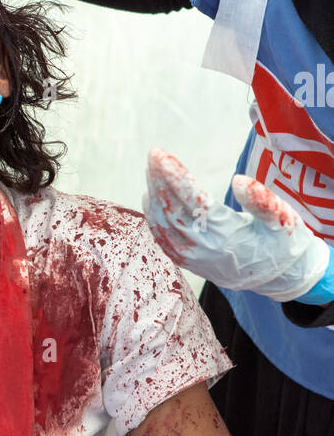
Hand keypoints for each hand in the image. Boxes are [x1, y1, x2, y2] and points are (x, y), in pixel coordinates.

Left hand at [142, 148, 331, 301]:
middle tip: (153, 155)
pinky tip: (150, 199)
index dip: (175, 177)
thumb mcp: (285, 220)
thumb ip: (263, 201)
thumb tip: (238, 180)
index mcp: (229, 236)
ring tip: (151, 170)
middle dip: (159, 181)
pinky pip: (164, 241)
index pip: (194, 201)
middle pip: (173, 212)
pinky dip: (153, 220)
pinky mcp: (191, 265)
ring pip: (164, 226)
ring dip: (154, 197)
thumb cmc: (284, 244)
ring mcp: (196, 260)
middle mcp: (207, 250)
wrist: (281, 279)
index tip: (160, 155)